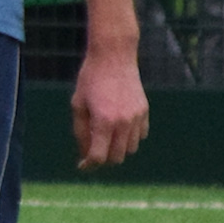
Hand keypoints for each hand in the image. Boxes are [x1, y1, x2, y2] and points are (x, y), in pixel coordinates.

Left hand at [71, 49, 148, 170]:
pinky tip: (119, 126)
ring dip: (117, 148)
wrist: (114, 57)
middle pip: (116, 158)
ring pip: (130, 149)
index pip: (98, 156)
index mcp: (103, 121)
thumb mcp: (78, 105)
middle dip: (103, 158)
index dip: (89, 164)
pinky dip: (129, 138)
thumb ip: (81, 132)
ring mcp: (137, 118)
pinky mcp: (145, 112)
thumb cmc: (91, 79)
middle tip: (92, 149)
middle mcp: (123, 123)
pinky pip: (140, 136)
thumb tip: (85, 154)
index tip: (82, 165)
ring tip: (105, 135)